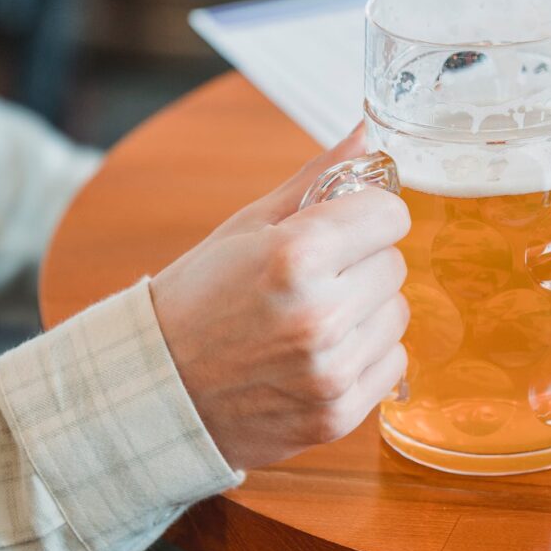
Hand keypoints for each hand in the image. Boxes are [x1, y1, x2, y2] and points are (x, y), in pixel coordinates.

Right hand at [149, 134, 411, 470]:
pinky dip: (364, 356)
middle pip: (394, 265)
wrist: (153, 392)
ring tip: (311, 319)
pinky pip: (392, 362)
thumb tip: (367, 134)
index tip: (343, 227)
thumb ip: (316, 179)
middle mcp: (319, 314)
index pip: (390, 214)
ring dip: (366, 311)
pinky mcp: (337, 415)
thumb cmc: (197, 301)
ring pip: (397, 314)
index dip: (366, 216)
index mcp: (296, 256)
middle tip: (312, 279)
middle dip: (361, 264)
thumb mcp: (246, 227)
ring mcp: (330, 370)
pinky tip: (317, 355)